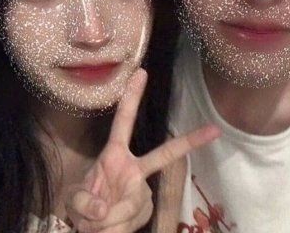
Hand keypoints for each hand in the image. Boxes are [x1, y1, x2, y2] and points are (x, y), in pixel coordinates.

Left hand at [66, 68, 220, 232]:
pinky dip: (116, 228)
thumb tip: (103, 210)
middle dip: (189, 141)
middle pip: (163, 155)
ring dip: (112, 219)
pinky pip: (134, 219)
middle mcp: (133, 168)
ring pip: (135, 203)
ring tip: (98, 223)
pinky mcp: (146, 208)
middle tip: (214, 130)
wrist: (93, 228)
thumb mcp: (74, 200)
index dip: (132, 97)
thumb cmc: (85, 205)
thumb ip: (83, 202)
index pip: (123, 121)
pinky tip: (111, 228)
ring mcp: (142, 189)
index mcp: (114, 155)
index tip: (142, 72)